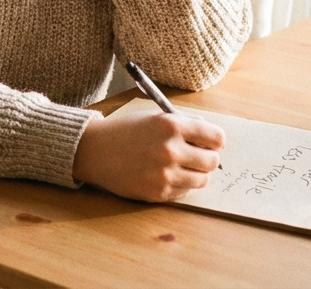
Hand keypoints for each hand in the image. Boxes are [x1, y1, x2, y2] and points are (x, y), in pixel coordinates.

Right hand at [71, 109, 223, 201]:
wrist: (94, 150)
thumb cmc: (125, 131)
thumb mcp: (154, 117)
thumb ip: (184, 125)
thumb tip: (212, 137)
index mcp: (171, 125)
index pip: (216, 138)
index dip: (216, 141)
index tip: (212, 143)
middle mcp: (170, 150)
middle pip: (212, 161)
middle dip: (207, 158)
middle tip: (197, 156)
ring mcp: (165, 174)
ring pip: (202, 180)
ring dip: (196, 173)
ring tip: (181, 166)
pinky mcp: (158, 192)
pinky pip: (185, 192)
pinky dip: (181, 184)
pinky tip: (165, 175)